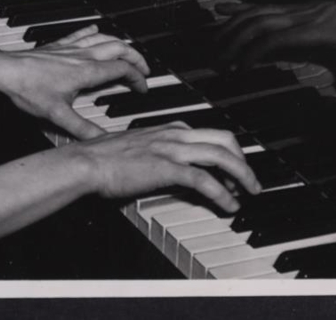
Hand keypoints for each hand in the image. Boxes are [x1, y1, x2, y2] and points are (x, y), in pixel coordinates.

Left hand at [0, 25, 149, 139]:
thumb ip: (83, 129)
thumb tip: (103, 141)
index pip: (123, 69)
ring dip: (119, 44)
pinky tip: (94, 30)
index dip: (138, 78)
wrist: (3, 71)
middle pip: (119, 48)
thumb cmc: (27, 89)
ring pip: (103, 38)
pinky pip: (81, 34)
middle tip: (143, 70)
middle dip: (136, 57)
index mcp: (87, 71)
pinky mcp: (57, 46)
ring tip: (127, 52)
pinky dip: (93, 32)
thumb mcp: (58, 115)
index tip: (143, 89)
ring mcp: (69, 48)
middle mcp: (82, 55)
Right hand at [73, 122, 260, 212]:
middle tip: (250, 179)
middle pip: (223, 139)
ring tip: (249, 192)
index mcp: (165, 129)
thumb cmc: (101, 159)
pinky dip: (222, 194)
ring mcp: (171, 150)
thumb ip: (153, 155)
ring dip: (242, 175)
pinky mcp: (167, 168)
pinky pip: (205, 180)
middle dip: (243, 159)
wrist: (85, 162)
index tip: (231, 168)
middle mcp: (173, 135)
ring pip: (221, 156)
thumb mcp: (134, 150)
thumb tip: (164, 171)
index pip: (207, 134)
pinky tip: (228, 205)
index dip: (226, 151)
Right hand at [214, 0, 335, 92]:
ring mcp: (295, 10)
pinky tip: (219, 9)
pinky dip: (238, 7)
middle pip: (257, 24)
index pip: (274, 38)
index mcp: (316, 31)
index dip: (253, 52)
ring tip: (213, 46)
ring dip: (231, 27)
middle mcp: (301, 16)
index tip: (239, 70)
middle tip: (216, 63)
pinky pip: (261, 5)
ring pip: (256, 12)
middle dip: (232, 42)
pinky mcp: (292, 8)